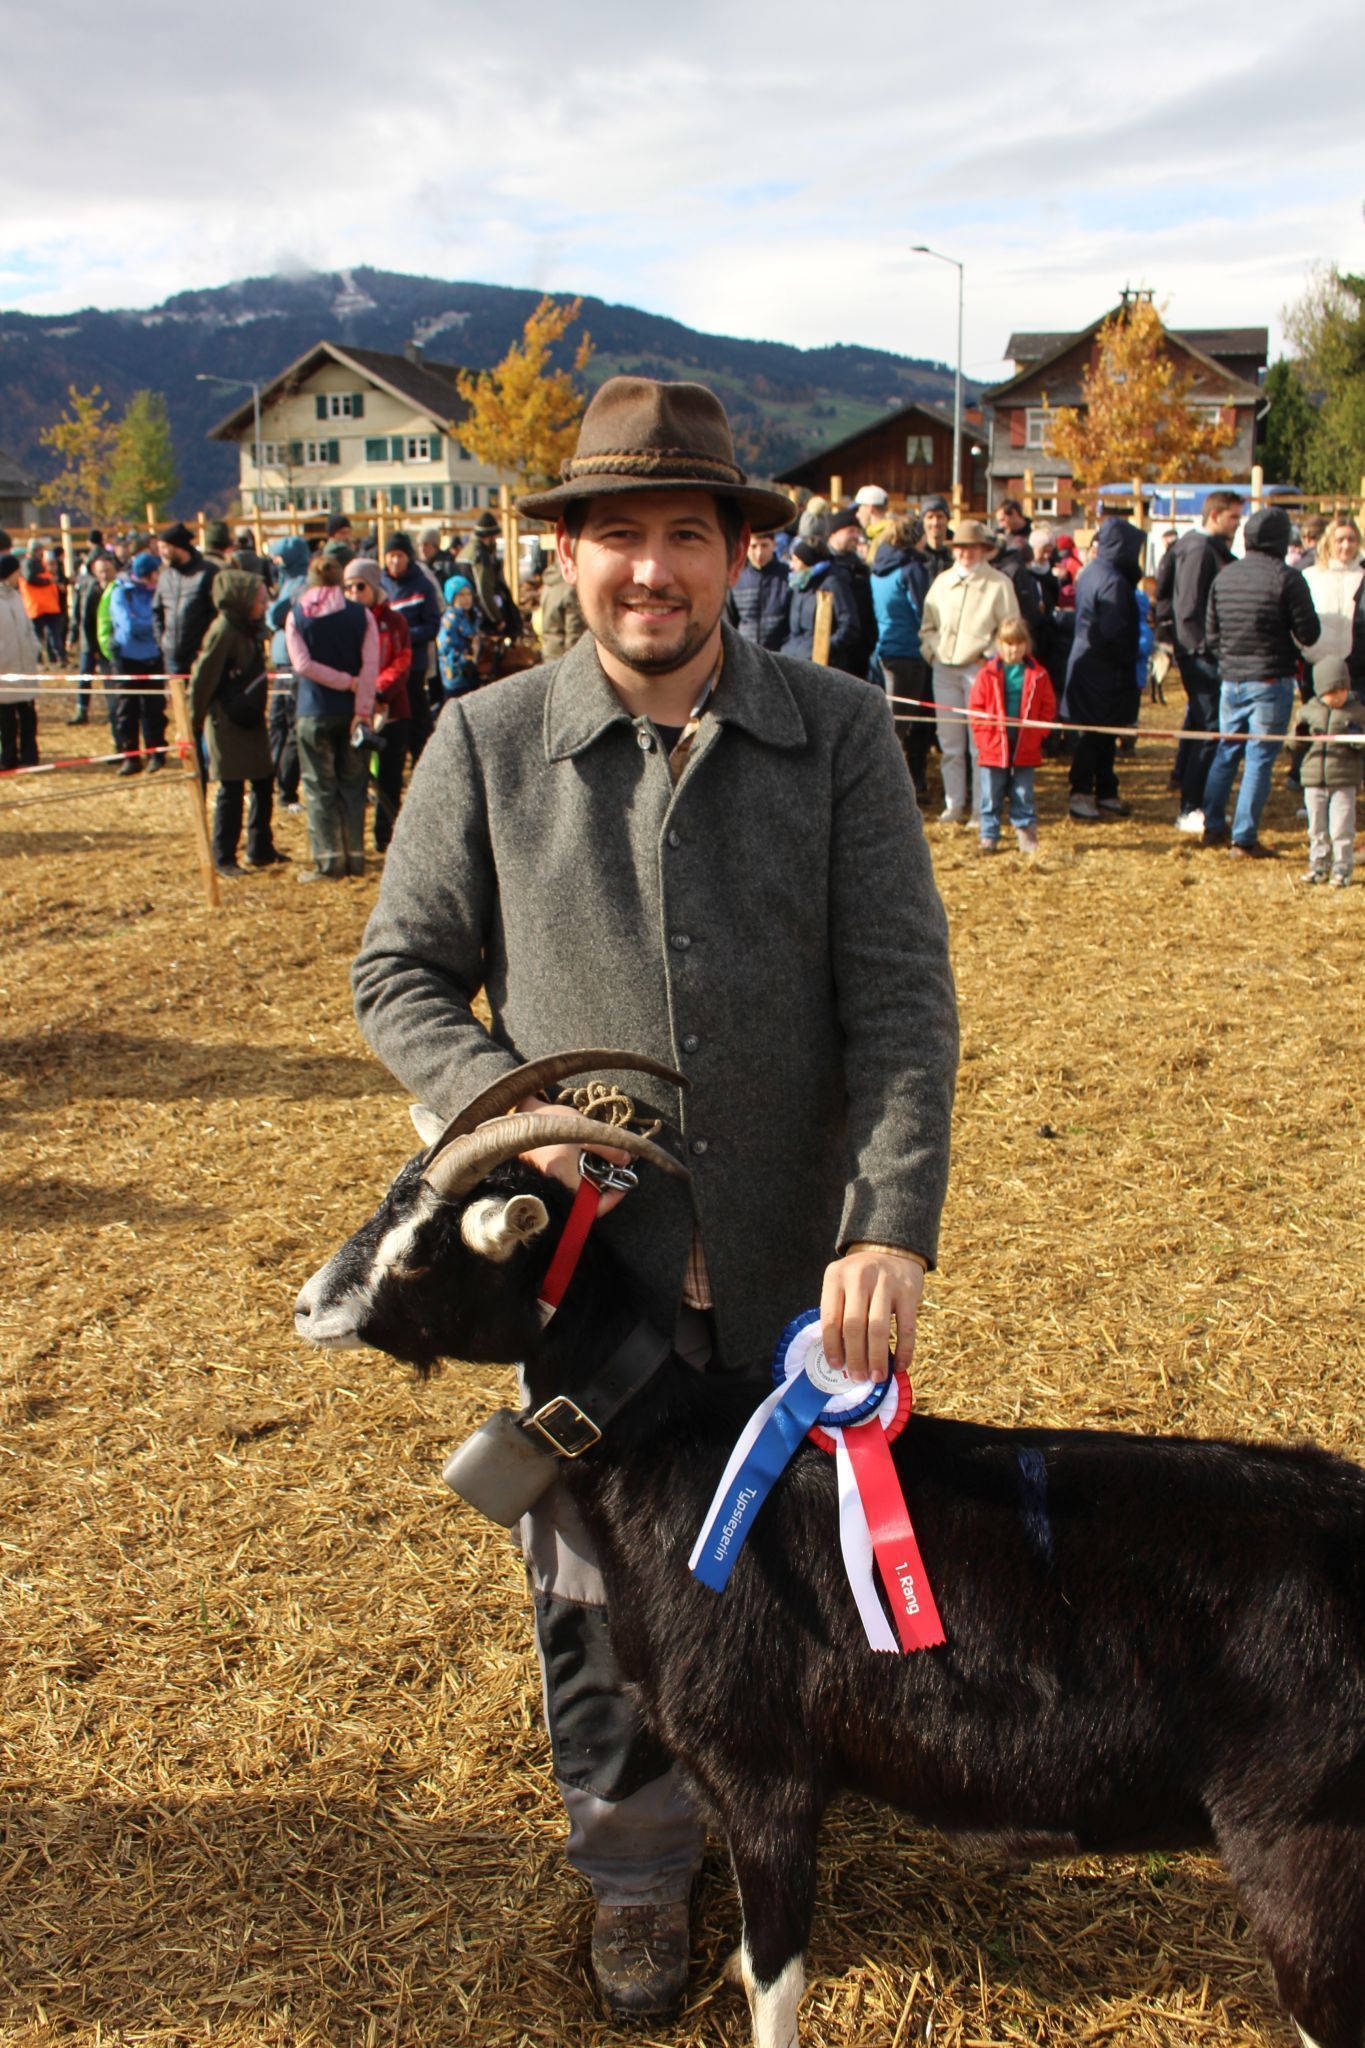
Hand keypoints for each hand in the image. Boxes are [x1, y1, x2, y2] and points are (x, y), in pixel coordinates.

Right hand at [514, 1096, 633, 1215]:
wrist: (524, 1114)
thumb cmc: (553, 1120)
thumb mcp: (586, 1130)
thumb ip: (608, 1148)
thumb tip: (627, 1161)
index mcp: (562, 1174)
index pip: (590, 1206)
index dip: (610, 1201)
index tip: (622, 1186)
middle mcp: (552, 1184)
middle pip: (585, 1202)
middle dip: (604, 1190)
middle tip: (615, 1174)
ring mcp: (547, 1183)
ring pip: (578, 1194)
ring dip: (594, 1183)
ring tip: (604, 1166)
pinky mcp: (546, 1177)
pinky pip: (570, 1185)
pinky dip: (583, 1178)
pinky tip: (588, 1162)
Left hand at [819, 1247, 926, 1384]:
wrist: (891, 1248)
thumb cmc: (860, 1276)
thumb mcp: (841, 1283)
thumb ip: (838, 1312)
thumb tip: (840, 1357)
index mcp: (835, 1277)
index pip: (830, 1318)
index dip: (832, 1346)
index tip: (837, 1366)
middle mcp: (859, 1277)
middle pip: (854, 1326)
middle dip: (856, 1357)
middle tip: (858, 1378)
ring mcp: (885, 1283)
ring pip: (878, 1328)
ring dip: (877, 1357)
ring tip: (876, 1377)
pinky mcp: (908, 1291)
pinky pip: (906, 1327)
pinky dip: (904, 1350)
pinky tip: (899, 1365)